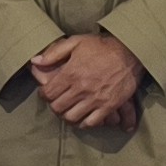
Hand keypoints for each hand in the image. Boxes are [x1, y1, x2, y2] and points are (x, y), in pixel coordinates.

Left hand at [28, 31, 145, 129]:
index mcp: (71, 73)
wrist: (130, 52)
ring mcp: (95, 99)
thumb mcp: (77, 42)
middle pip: (58, 107)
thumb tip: (35, 61)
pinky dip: (84, 123)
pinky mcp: (108, 106)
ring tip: (68, 111)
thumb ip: (54, 52)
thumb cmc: (102, 46)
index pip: (49, 93)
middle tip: (57, 102)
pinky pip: (91, 122)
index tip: (46, 93)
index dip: (44, 94)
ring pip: (72, 117)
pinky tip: (82, 118)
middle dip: (54, 106)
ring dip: (66, 116)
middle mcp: (81, 88)